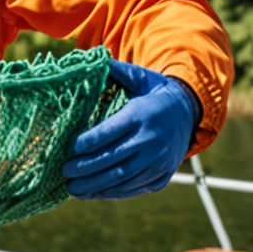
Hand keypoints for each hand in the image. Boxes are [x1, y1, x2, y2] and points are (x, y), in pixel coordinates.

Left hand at [63, 60, 200, 199]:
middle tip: (64, 172)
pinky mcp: (161, 176)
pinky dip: (110, 192)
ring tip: (72, 189)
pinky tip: (92, 193)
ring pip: (122, 178)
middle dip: (85, 168)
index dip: (90, 141)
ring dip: (94, 186)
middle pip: (114, 158)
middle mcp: (151, 140)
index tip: (70, 148)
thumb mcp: (141, 78)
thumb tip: (95, 58)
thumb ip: (118, 72)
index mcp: (142, 115)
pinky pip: (132, 188)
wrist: (188, 114)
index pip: (112, 130)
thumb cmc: (154, 95)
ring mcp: (158, 161)